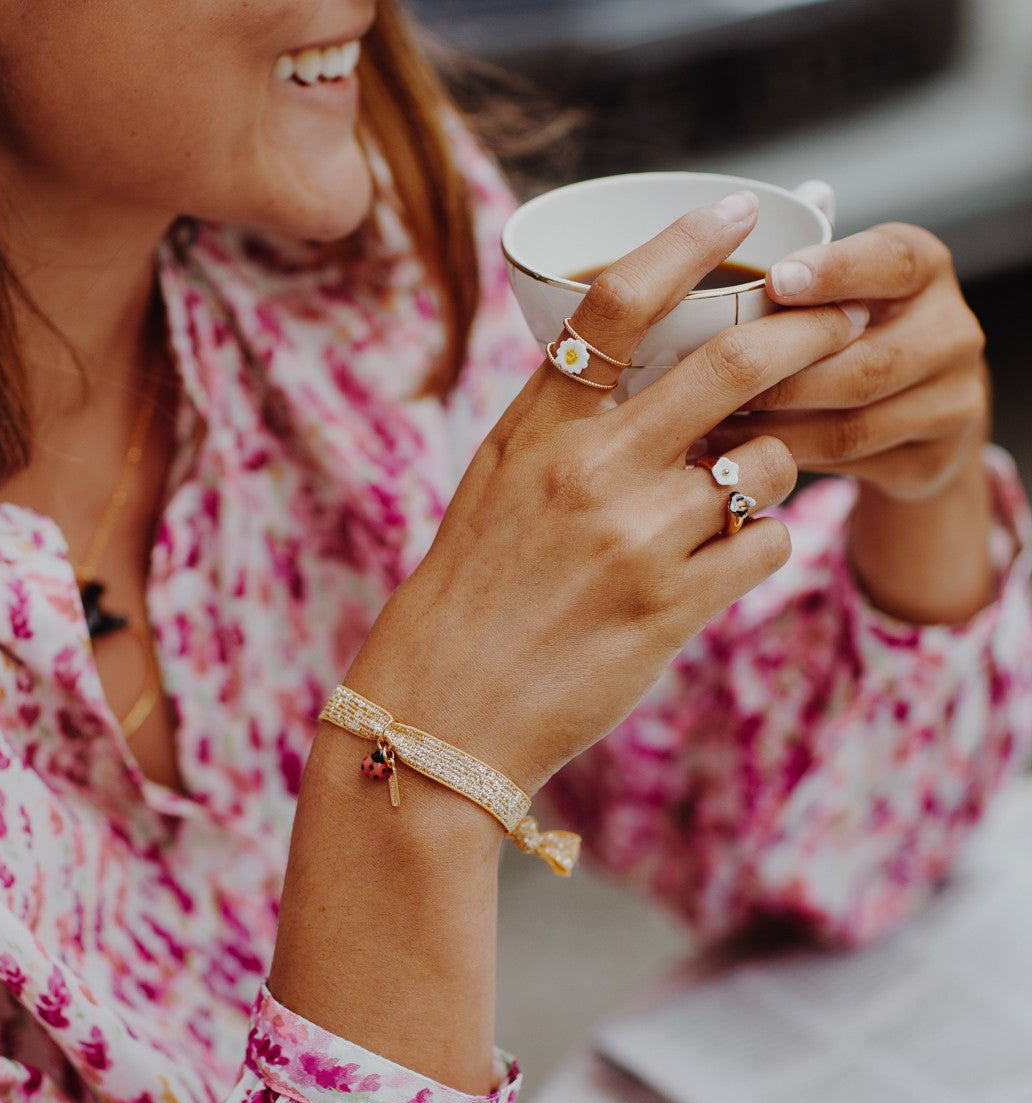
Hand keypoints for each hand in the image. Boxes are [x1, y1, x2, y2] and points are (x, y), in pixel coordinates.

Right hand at [346, 193, 867, 793]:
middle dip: (806, 335)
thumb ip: (566, 421)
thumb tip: (651, 369)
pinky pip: (768, 546)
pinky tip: (730, 559)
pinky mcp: (671, 607)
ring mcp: (635, 539)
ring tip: (746, 490)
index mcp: (537, 429)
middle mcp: (589, 471)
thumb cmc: (471, 592)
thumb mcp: (497, 482)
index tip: (738, 213)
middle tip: (838, 325)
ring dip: (778, 467)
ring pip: (768, 465)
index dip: (688, 242)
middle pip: (731, 364)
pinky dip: (766, 543)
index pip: (616, 302)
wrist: (445, 706)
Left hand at [710, 223, 989, 502]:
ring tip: (711, 423)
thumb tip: (727, 226)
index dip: (834, 273)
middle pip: (864, 364)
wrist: (919, 418)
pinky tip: (739, 453)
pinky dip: (787, 458)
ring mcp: (952, 401)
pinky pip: (848, 464)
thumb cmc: (854, 335)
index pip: (890, 263)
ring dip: (773, 427)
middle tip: (713, 381)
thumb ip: (799, 265)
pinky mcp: (931, 460)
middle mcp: (952, 331)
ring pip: (851, 424)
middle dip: (781, 376)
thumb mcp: (840, 287)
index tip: (774, 279)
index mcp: (926, 268)